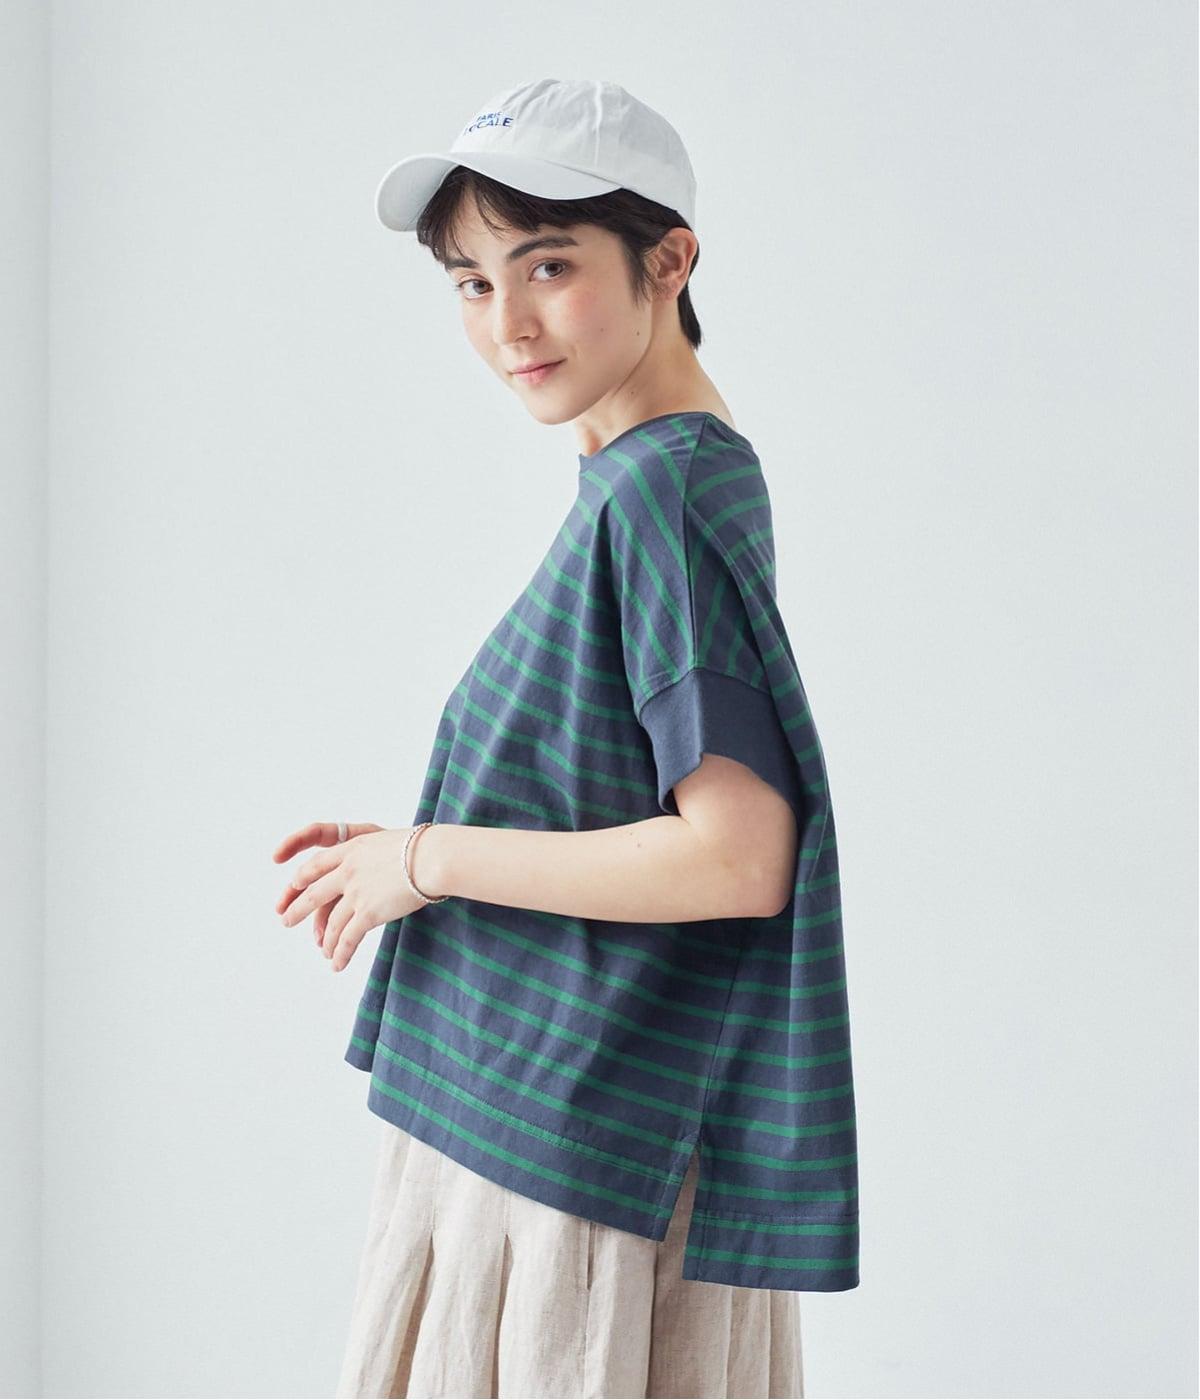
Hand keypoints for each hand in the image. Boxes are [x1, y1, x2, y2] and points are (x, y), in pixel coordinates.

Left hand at [272, 821, 435, 971]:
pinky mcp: (368, 913)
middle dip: (298, 909)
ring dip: (325, 940)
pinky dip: (340, 954)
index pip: (318, 863)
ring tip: (323, 952)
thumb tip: (385, 865)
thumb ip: (378, 855)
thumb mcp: (392, 841)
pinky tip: (337, 964)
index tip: (295, 885)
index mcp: (353, 848)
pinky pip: (347, 939)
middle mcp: (348, 870)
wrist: (433, 858)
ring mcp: (356, 893)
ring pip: (332, 922)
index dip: (303, 876)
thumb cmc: (425, 848)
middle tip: (286, 920)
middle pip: (314, 893)